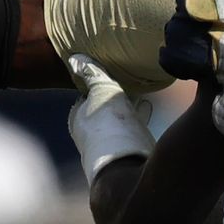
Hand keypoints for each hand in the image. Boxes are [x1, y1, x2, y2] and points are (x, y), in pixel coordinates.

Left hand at [66, 53, 156, 184]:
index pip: (86, 97)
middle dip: (114, 97)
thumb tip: (74, 58)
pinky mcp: (130, 154)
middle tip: (127, 80)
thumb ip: (91, 72)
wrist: (128, 166)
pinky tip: (150, 110)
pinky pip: (136, 131)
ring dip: (129, 109)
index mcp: (78, 121)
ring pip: (120, 121)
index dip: (97, 83)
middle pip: (104, 109)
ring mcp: (112, 147)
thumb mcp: (100, 88)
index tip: (108, 72)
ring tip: (142, 92)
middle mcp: (92, 135)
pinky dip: (141, 119)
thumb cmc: (109, 126)